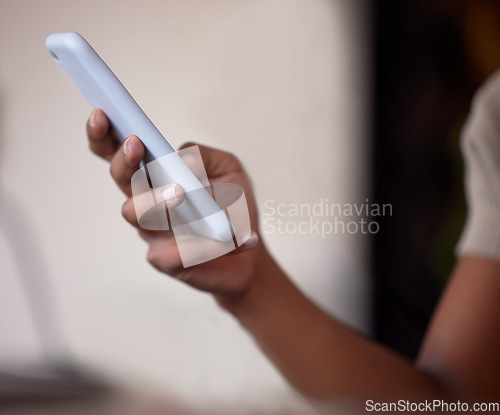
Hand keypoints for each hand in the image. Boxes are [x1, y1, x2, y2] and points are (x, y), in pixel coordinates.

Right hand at [86, 108, 264, 300]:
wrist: (247, 252)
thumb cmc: (232, 206)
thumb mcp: (228, 169)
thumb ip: (205, 156)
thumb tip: (181, 158)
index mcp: (155, 175)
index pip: (119, 153)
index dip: (103, 135)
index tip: (102, 113)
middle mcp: (147, 201)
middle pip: (121, 179)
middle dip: (124, 160)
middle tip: (137, 145)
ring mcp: (153, 231)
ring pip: (136, 214)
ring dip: (153, 199)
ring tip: (178, 192)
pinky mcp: (166, 260)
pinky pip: (169, 253)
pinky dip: (197, 245)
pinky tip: (221, 238)